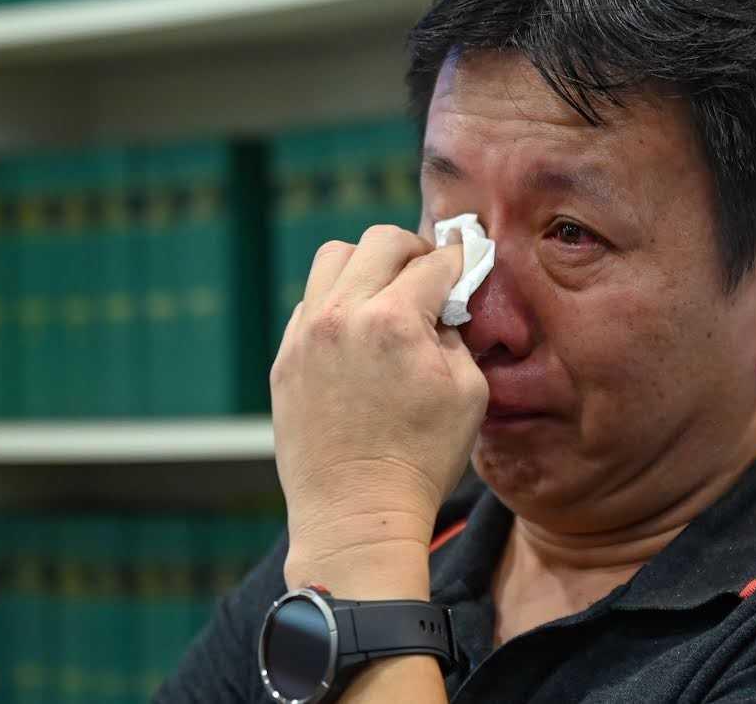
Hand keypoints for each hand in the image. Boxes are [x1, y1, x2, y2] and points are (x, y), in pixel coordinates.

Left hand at [269, 225, 488, 596]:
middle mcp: (344, 316)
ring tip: (388, 293)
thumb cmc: (422, 459)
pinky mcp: (285, 358)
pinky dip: (338, 301)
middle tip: (431, 275)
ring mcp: (306, 335)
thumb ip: (458, 334)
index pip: (435, 262)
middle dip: (415, 250)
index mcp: (395, 322)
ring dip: (368, 264)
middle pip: (381, 242)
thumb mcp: (469, 392)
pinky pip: (311, 302)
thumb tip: (446, 305)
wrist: (357, 513)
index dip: (461, 259)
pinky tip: (359, 331)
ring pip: (334, 258)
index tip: (470, 261)